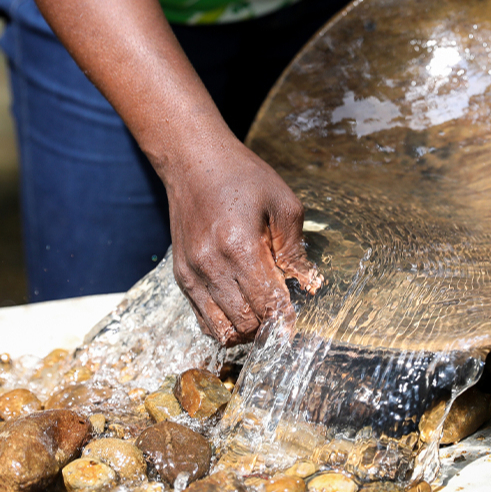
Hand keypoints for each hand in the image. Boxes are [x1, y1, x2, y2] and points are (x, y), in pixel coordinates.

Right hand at [164, 140, 322, 345]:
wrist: (193, 161)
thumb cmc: (242, 177)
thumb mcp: (283, 203)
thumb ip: (295, 249)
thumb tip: (308, 285)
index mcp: (240, 247)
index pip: (267, 305)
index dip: (286, 318)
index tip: (296, 320)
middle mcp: (211, 266)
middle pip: (246, 323)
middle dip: (269, 326)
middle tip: (281, 314)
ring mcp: (192, 273)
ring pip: (223, 330)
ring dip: (247, 330)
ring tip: (261, 315)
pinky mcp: (182, 276)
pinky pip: (203, 320)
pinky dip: (224, 324)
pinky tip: (239, 309)